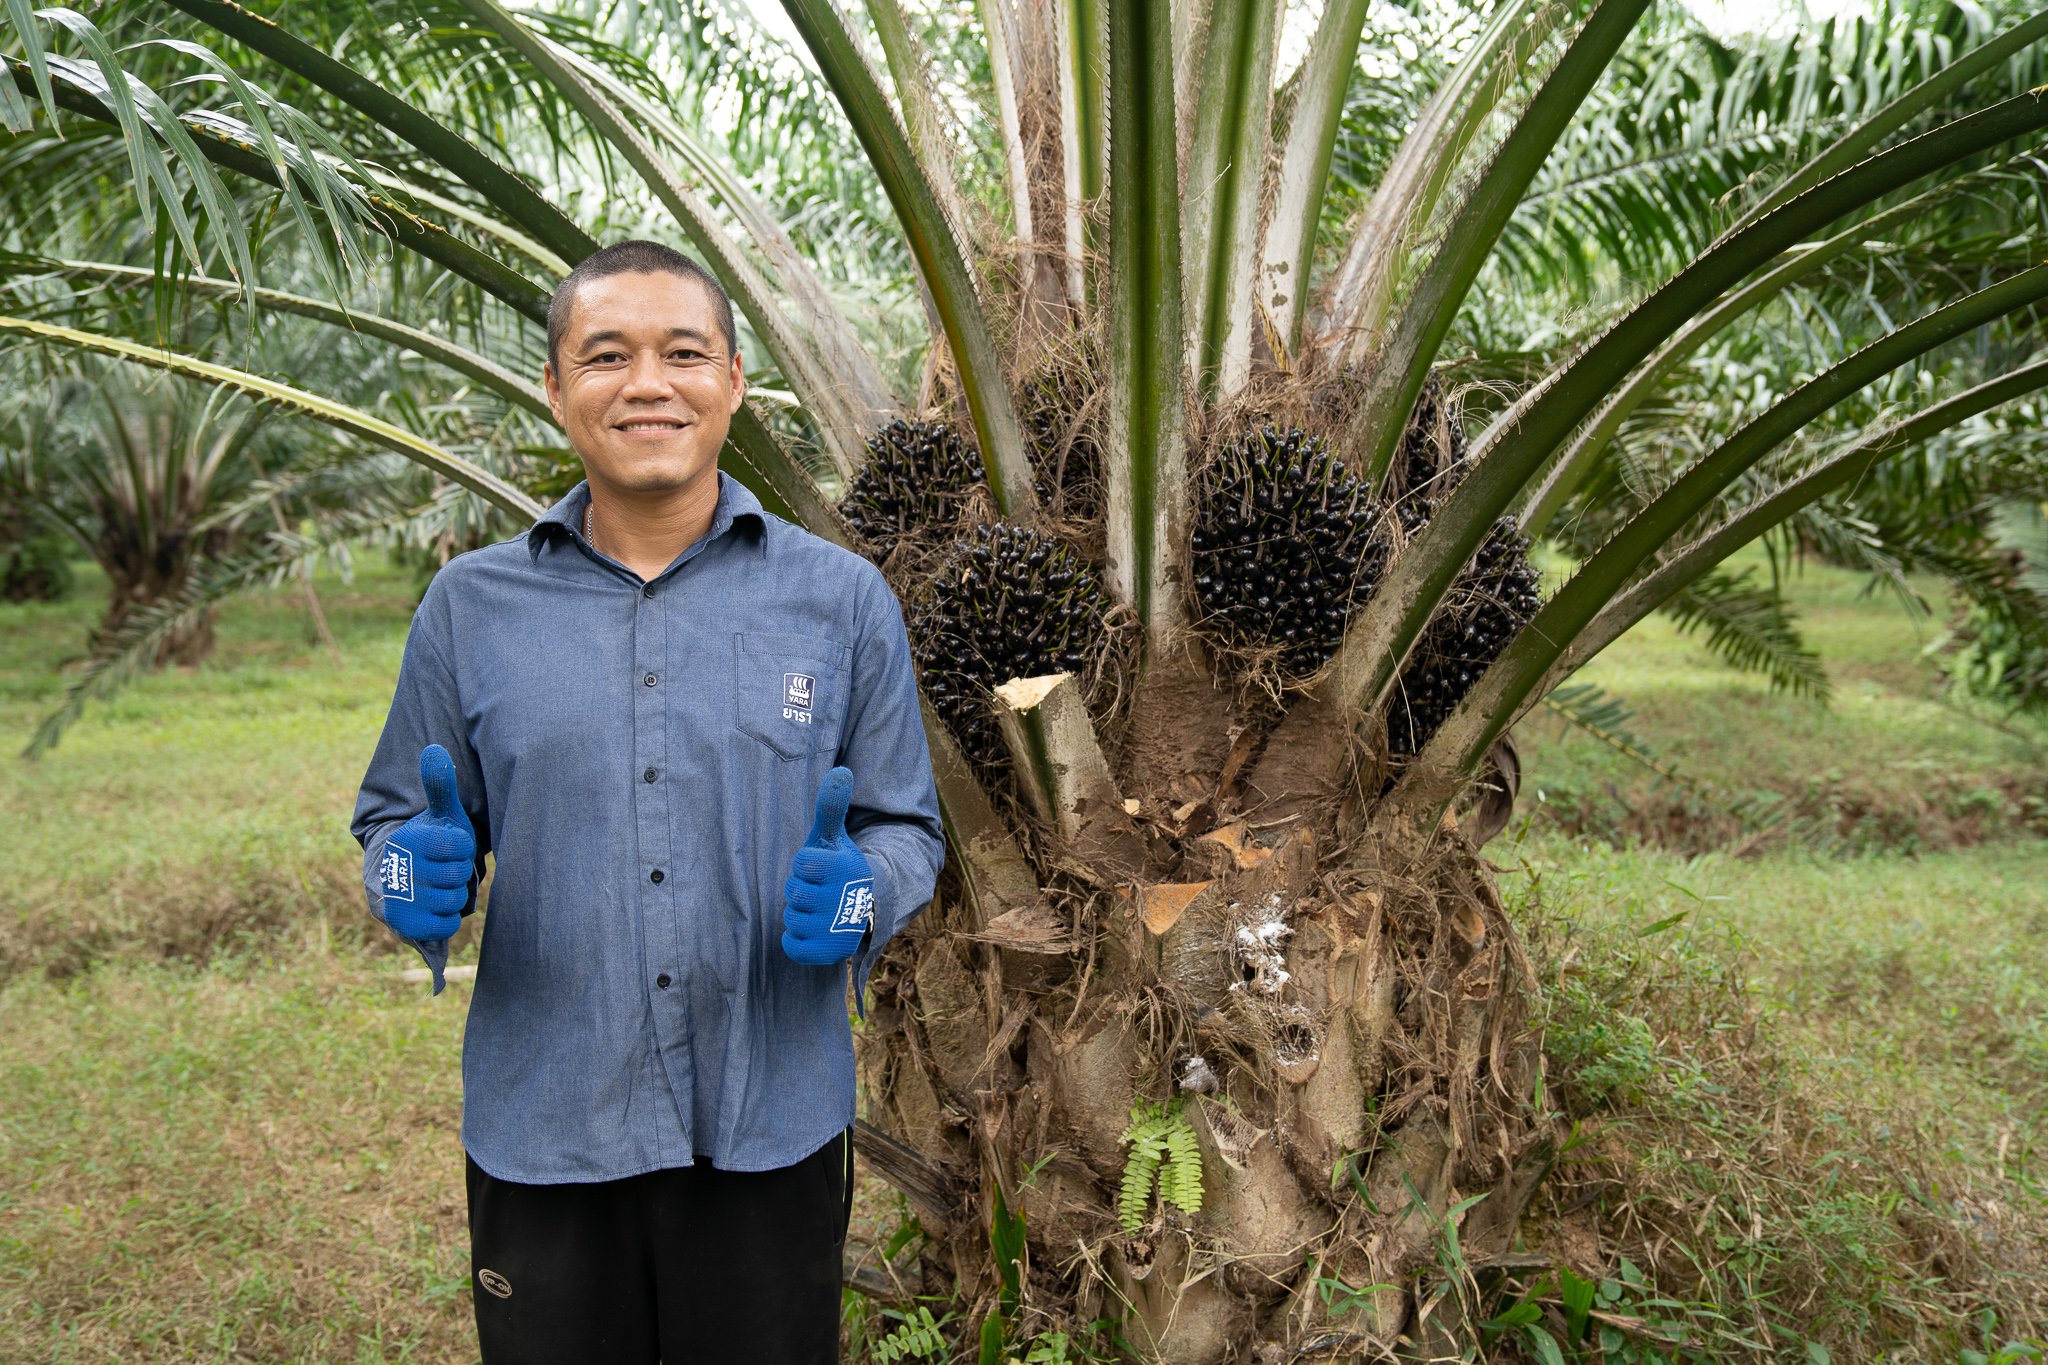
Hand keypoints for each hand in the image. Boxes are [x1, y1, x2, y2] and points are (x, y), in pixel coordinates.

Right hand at [377, 744, 476, 944]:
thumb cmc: (429, 843)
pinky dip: (447, 917)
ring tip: (436, 885)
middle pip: (459, 874)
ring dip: (452, 894)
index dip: (462, 847)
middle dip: (457, 871)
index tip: (446, 846)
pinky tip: (433, 906)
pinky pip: (447, 924)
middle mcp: (401, 868)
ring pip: (455, 899)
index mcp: (411, 838)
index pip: (462, 845)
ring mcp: (402, 898)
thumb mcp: (438, 813)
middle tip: (441, 867)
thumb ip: (439, 784)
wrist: (399, 880)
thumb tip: (434, 749)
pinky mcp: (405, 925)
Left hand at [781, 766, 874, 966]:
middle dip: (802, 890)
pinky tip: (814, 930)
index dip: (806, 865)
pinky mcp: (828, 953)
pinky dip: (797, 940)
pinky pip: (793, 946)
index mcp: (846, 869)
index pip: (801, 862)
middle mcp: (845, 900)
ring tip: (820, 910)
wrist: (864, 910)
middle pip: (793, 892)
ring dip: (800, 914)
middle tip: (820, 890)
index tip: (822, 869)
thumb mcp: (835, 839)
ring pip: (791, 918)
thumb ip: (832, 807)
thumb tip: (840, 771)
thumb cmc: (840, 870)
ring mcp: (837, 929)